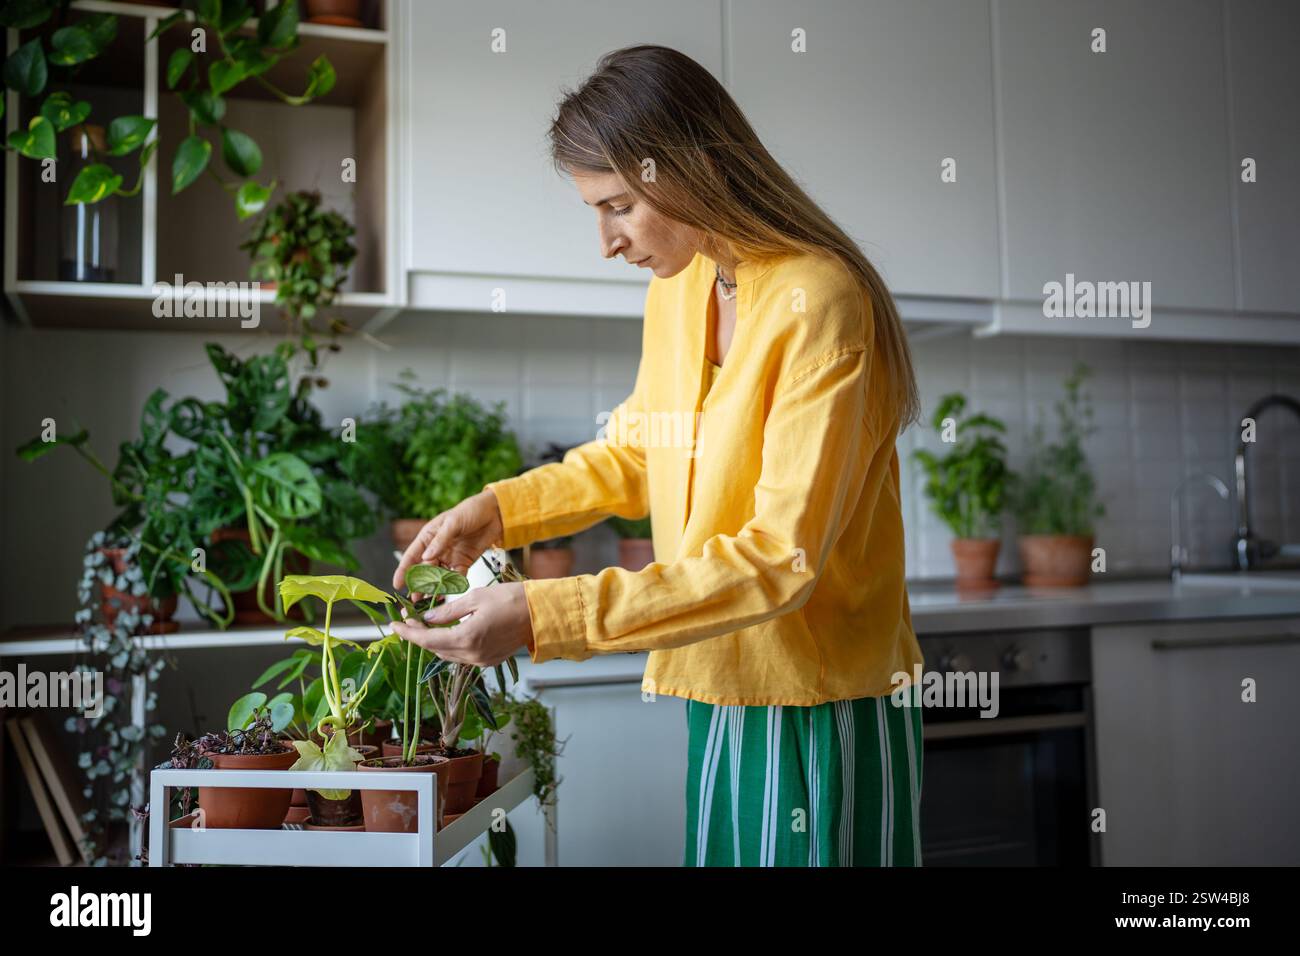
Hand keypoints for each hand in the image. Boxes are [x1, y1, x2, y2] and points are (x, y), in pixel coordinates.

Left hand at [388, 582, 532, 666]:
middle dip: (418, 635)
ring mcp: (482, 661)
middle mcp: (472, 655)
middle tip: (409, 618)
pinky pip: (462, 656)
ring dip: (433, 641)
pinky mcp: (489, 661)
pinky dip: (450, 645)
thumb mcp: (475, 597)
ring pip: (448, 655)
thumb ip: (448, 610)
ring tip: (424, 624)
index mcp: (467, 638)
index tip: (394, 624)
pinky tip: (447, 632)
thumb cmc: (511, 599)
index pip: (427, 640)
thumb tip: (427, 618)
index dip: (407, 633)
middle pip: (435, 650)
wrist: (541, 613)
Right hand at [392, 489, 504, 594]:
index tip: (397, 584)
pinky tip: (447, 594)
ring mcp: (449, 557)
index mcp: (428, 537)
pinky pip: (455, 577)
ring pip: (438, 577)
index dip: (403, 570)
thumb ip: (440, 540)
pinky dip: (452, 586)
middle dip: (418, 585)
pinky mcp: (463, 563)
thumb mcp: (452, 522)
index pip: (412, 556)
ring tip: (429, 600)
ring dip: (433, 588)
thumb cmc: (470, 510)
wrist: (494, 513)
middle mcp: (436, 549)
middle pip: (424, 570)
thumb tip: (426, 557)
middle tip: (415, 598)